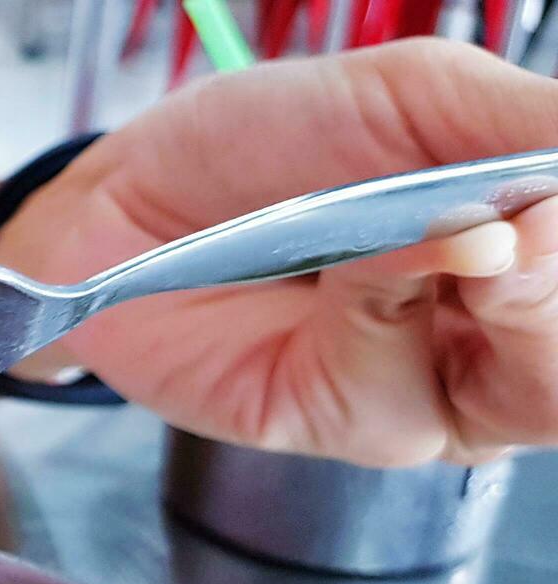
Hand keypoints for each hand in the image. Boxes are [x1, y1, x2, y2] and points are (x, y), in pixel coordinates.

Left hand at [0, 39, 557, 466]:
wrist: (128, 198)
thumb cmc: (265, 147)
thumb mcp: (417, 96)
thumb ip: (527, 126)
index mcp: (536, 255)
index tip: (552, 197)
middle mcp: (503, 337)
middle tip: (521, 225)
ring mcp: (434, 392)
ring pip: (535, 392)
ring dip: (500, 292)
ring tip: (449, 229)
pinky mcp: (348, 427)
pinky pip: (404, 390)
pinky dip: (393, 302)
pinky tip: (357, 260)